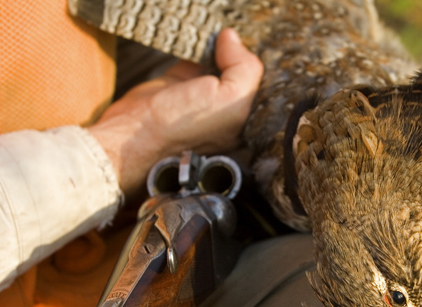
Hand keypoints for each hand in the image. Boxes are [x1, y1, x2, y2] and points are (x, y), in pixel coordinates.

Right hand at [89, 28, 262, 198]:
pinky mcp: (184, 81)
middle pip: (245, 73)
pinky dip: (201, 46)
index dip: (260, 70)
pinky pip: (198, 56)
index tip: (251, 60)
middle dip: (241, 58)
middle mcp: (229, 110)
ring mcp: (206, 95)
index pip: (265, 89)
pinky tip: (204, 42)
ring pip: (223, 61)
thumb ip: (245, 68)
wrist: (136, 133)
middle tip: (234, 48)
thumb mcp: (231, 101)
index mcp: (246, 123)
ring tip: (220, 43)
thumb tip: (232, 38)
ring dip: (221, 49)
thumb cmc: (185, 128)